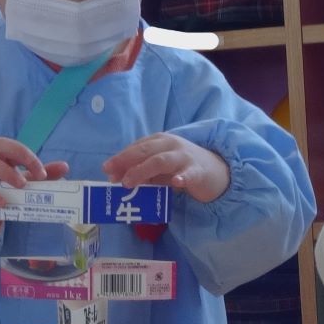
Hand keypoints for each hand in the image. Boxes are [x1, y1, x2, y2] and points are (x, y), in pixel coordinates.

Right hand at [0, 138, 69, 242]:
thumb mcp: (17, 185)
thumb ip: (37, 176)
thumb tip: (65, 167)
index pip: (12, 146)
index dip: (28, 156)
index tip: (44, 174)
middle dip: (20, 155)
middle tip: (37, 175)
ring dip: (7, 173)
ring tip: (22, 187)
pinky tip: (3, 204)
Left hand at [106, 134, 228, 202]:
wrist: (217, 171)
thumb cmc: (184, 167)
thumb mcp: (160, 168)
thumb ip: (142, 172)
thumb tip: (118, 179)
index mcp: (159, 141)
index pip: (137, 147)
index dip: (121, 158)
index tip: (106, 169)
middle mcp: (171, 145)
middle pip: (145, 151)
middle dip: (126, 162)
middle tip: (112, 176)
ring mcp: (184, 157)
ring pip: (161, 161)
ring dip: (142, 170)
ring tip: (128, 182)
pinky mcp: (198, 171)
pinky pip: (189, 174)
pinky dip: (182, 177)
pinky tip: (176, 182)